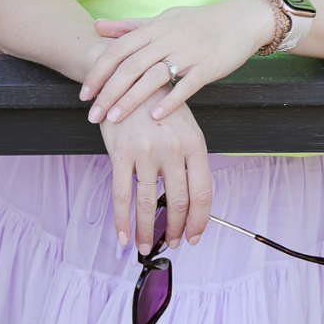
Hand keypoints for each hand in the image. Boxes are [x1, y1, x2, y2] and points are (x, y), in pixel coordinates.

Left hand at [81, 0, 275, 124]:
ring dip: (131, 100)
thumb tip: (96, 25)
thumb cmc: (198, 21)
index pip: (119, 49)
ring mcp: (189, 52)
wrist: (241, 19)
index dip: (99, 71)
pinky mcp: (208, 66)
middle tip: (93, 115)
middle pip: (131, 66)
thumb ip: (130, 26)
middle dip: (108, 92)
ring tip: (114, 119)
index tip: (85, 93)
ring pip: (153, 77)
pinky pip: (186, 85)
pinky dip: (169, 101)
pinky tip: (154, 117)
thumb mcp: (163, 18)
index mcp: (155, 27)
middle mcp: (169, 37)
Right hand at [100, 89, 212, 251]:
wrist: (128, 77)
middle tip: (171, 243)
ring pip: (147, 203)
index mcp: (194, 143)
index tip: (194, 236)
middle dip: (174, 229)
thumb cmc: (158, 104)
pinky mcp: (120, 152)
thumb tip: (190, 200)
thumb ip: (189, 159)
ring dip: (146, 231)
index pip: (202, 193)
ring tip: (145, 246)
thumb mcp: (185, 126)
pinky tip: (123, 235)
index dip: (199, 221)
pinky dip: (122, 220)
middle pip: (177, 202)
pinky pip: (121, 195)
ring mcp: (146, 151)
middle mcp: (173, 149)